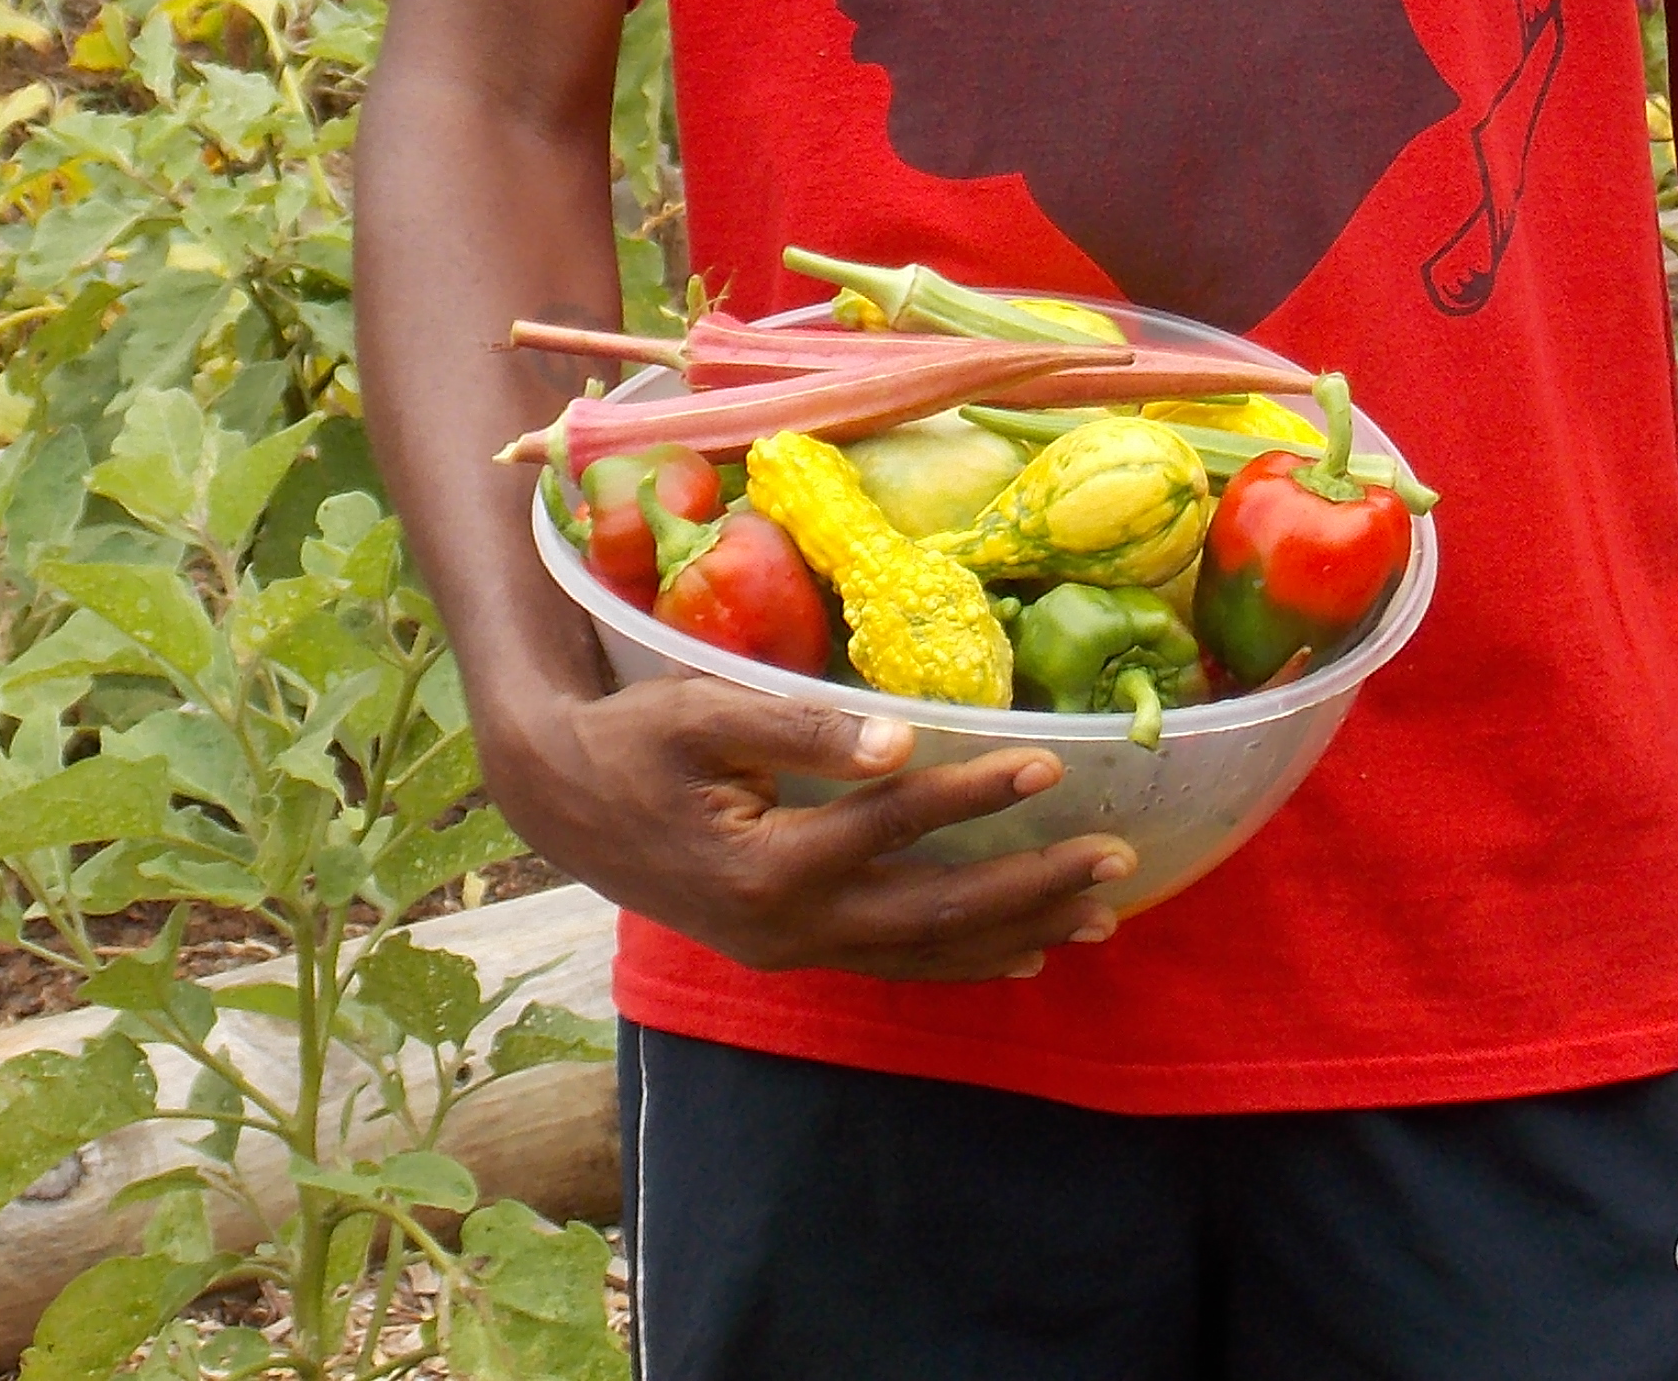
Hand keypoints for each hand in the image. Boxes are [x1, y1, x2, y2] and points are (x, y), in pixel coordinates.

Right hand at [488, 673, 1134, 982]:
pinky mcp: (788, 950)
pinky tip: (1019, 955)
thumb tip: (897, 740)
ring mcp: (789, 949)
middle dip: (1031, 888)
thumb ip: (800, 727)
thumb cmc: (633, 739)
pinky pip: (891, 965)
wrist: (562, 800)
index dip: (975, 792)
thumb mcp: (703, 713)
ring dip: (1015, 933)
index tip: (1050, 759)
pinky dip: (961, 962)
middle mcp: (787, 926)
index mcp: (766, 863)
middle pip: (932, 915)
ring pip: (922, 955)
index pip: (894, 825)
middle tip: (1115, 862)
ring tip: (1099, 915)